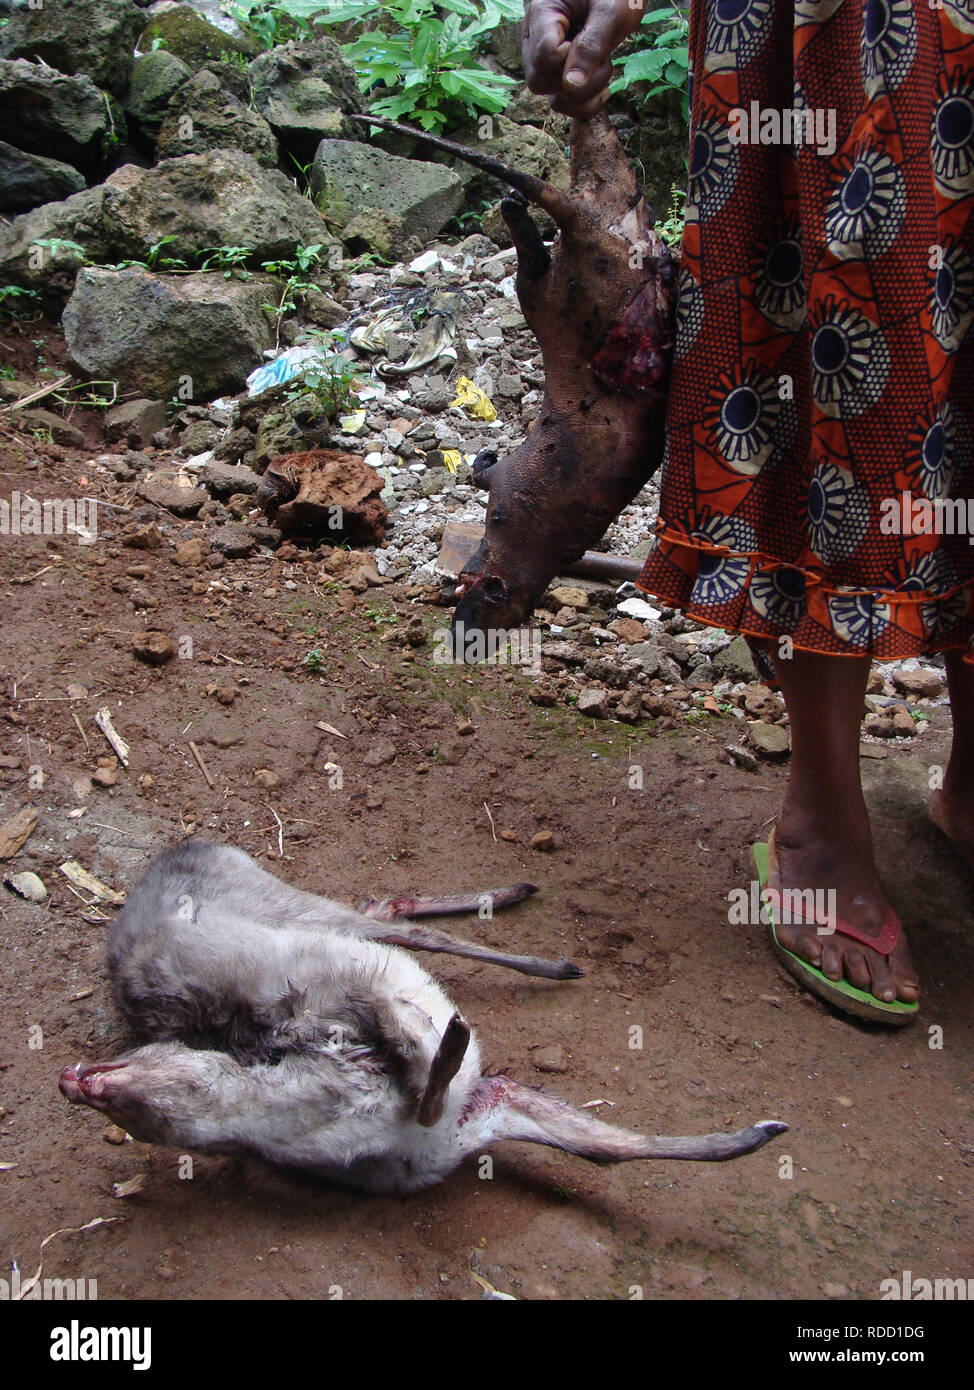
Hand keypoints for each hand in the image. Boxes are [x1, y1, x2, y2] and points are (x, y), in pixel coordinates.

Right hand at [522, 0, 646, 116]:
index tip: (590, 39)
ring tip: (605, 64)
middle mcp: (535, 38)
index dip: (569, 61)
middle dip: (578, 80)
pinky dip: (586, 105)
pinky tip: (604, 89)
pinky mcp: (558, 73)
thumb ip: (591, 45)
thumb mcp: (610, 11)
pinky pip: (563, 104)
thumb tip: (571, 84)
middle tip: (603, 55)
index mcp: (542, 14)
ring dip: (587, 93)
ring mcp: (545, 59)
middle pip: (539, 82)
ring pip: (553, 99)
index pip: (543, 58)